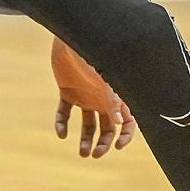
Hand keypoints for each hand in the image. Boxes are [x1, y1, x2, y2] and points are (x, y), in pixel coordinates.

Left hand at [51, 38, 136, 158]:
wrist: (71, 36)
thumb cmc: (92, 53)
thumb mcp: (104, 78)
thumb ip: (112, 98)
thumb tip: (121, 122)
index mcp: (116, 95)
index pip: (128, 120)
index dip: (126, 135)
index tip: (118, 147)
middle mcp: (102, 98)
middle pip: (108, 128)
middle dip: (104, 143)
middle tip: (94, 155)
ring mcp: (85, 96)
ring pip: (88, 125)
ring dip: (87, 140)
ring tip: (82, 153)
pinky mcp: (67, 92)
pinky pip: (65, 113)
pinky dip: (62, 124)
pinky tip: (61, 133)